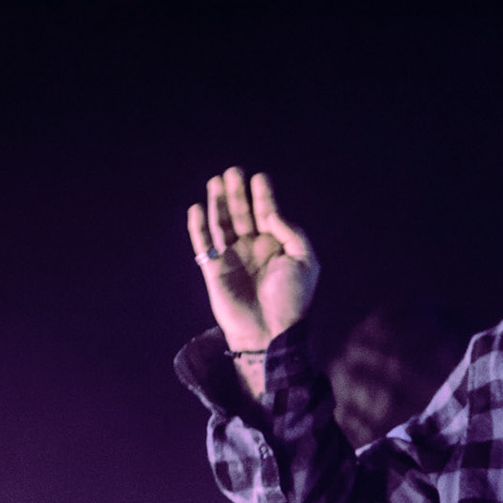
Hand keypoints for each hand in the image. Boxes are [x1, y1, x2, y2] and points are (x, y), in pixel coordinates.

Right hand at [186, 167, 319, 350]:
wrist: (271, 331)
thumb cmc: (292, 299)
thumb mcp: (305, 261)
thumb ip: (292, 233)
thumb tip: (271, 213)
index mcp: (276, 246)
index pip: (267, 214)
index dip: (263, 196)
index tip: (259, 177)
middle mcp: (253, 248)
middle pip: (242, 214)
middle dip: (237, 193)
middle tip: (233, 171)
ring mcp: (232, 258)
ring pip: (222, 224)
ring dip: (219, 203)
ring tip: (216, 181)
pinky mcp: (214, 270)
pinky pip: (203, 244)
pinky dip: (198, 227)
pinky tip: (197, 208)